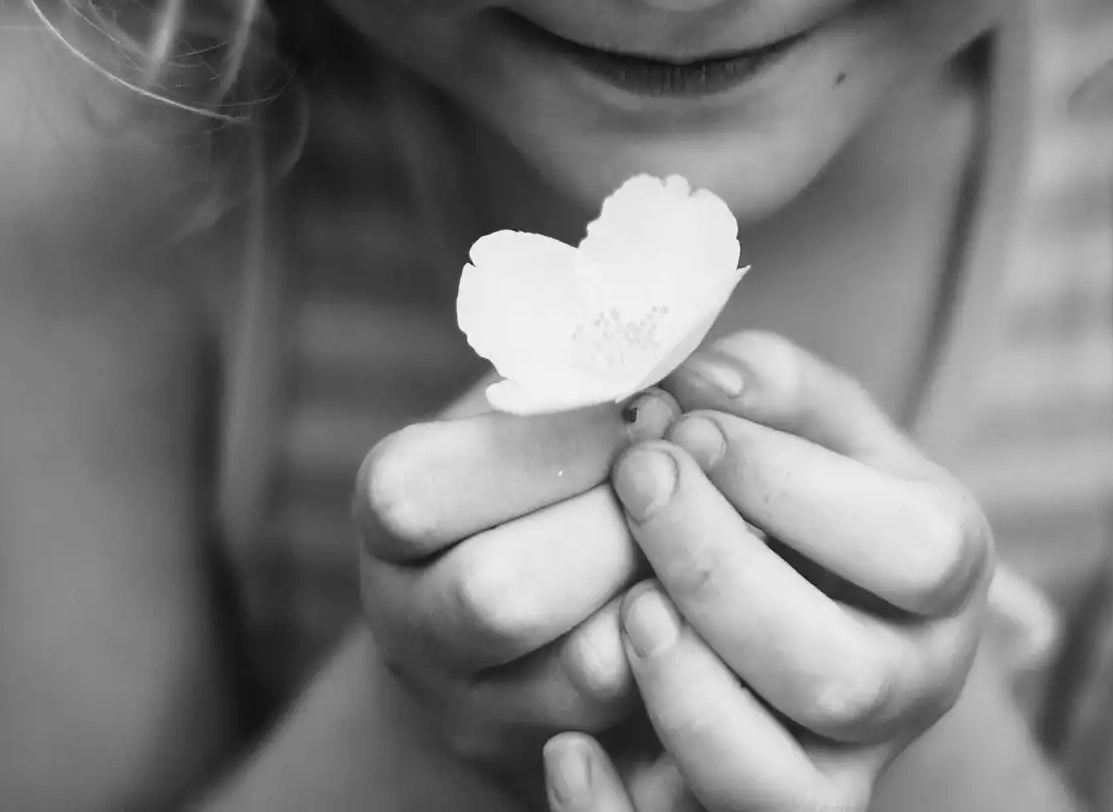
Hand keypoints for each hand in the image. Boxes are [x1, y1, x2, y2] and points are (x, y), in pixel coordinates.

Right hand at [352, 375, 680, 786]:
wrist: (568, 571)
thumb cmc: (574, 447)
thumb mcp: (571, 385)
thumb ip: (633, 362)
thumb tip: (701, 385)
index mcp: (392, 506)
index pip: (417, 493)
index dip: (541, 444)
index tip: (640, 409)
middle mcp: (410, 622)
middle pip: (498, 594)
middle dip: (616, 522)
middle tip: (684, 472)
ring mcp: (481, 707)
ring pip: (585, 667)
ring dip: (669, 579)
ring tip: (718, 520)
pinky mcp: (566, 751)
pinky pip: (652, 705)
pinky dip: (701, 632)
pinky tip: (719, 581)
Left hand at [548, 331, 993, 811]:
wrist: (790, 582)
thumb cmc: (796, 482)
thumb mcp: (812, 418)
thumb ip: (772, 386)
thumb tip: (704, 382)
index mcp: (945, 571)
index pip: (914, 553)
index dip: (792, 488)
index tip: (685, 428)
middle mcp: (914, 686)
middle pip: (841, 677)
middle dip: (721, 577)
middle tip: (637, 485)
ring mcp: (839, 770)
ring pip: (780, 788)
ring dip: (688, 695)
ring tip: (627, 605)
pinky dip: (618, 811)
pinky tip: (565, 748)